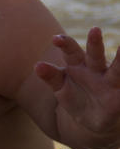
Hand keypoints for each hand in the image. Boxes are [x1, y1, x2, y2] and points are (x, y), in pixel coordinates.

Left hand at [35, 27, 119, 147]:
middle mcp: (95, 69)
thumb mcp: (61, 89)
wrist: (94, 118)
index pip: (71, 51)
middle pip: (95, 54)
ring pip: (116, 69)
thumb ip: (51, 77)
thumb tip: (36, 66)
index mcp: (77, 64)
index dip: (65, 44)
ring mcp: (110, 81)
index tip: (55, 39)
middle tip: (94, 30)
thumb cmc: (75, 98)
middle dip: (94, 43)